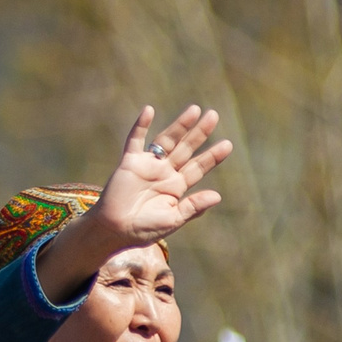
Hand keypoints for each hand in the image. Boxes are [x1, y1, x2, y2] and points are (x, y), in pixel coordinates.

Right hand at [41, 105, 233, 294]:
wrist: (114, 230)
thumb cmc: (143, 229)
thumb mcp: (173, 220)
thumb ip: (193, 207)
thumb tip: (217, 196)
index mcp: (176, 187)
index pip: (198, 168)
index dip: (212, 156)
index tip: (227, 144)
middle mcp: (164, 173)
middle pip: (185, 149)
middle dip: (199, 133)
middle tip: (214, 115)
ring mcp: (147, 165)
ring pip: (166, 140)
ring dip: (179, 125)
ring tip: (195, 110)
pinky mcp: (129, 162)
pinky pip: (135, 140)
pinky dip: (141, 126)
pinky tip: (149, 110)